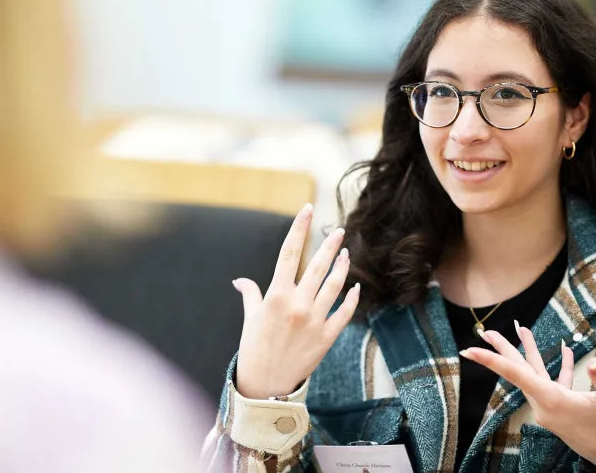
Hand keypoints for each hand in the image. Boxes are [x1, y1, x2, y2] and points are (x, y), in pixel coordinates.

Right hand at [234, 203, 360, 398]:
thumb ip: (251, 294)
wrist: (265, 385)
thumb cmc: (254, 348)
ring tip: (346, 253)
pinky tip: (355, 287)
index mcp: (276, 296)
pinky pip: (345, 313)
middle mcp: (297, 305)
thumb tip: (240, 280)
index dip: (299, 228)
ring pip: (335, 286)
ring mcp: (314, 321)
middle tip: (338, 230)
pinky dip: (352, 298)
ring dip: (342, 267)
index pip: (289, 253)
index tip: (307, 210)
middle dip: (330, 244)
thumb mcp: (250, 318)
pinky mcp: (327, 337)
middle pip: (318, 265)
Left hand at [460, 324, 595, 467]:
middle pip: (518, 371)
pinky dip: (557, 367)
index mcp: (551, 400)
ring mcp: (550, 405)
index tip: (471, 351)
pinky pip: (552, 382)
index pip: (516, 374)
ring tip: (522, 330)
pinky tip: (565, 351)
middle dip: (502, 350)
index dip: (492, 360)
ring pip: (534, 374)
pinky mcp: (559, 407)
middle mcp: (544, 402)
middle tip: (486, 332)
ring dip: (530, 352)